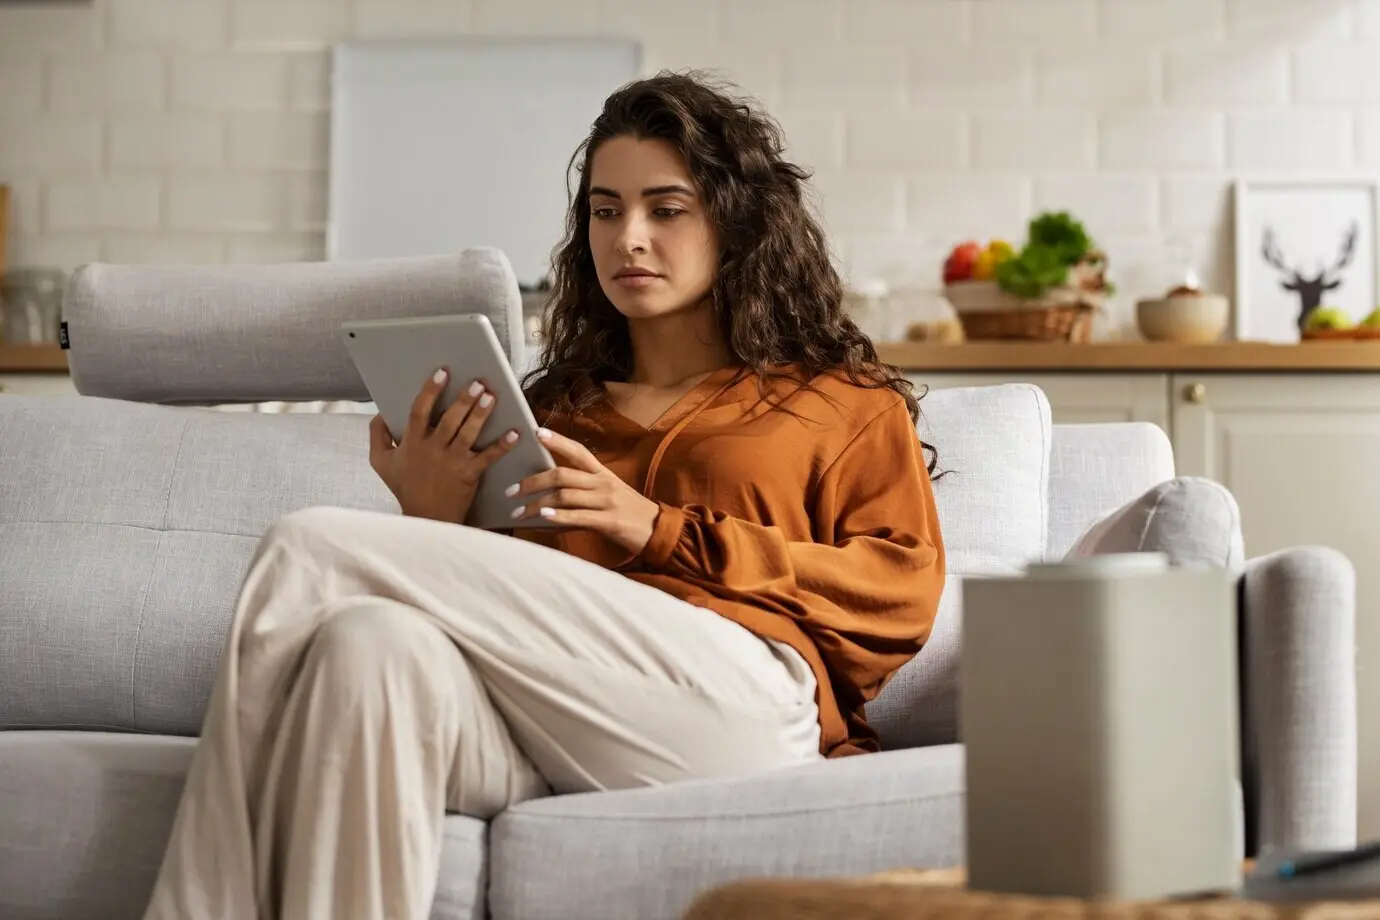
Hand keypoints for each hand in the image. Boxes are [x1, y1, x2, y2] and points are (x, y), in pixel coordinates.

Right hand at [369, 368, 520, 524]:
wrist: (425, 518)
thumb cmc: (405, 488)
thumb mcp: (381, 463)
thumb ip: (377, 436)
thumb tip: (379, 414)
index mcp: (412, 442)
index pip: (419, 411)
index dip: (430, 390)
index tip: (442, 373)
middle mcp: (432, 449)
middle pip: (449, 420)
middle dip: (463, 400)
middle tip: (477, 383)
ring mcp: (452, 462)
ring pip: (468, 433)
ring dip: (481, 415)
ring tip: (491, 397)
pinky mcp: (469, 474)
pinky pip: (487, 457)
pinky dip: (502, 446)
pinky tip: (514, 433)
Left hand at [507, 427, 659, 553]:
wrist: (658, 530)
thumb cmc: (629, 513)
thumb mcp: (608, 495)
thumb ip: (582, 492)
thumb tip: (548, 498)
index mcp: (602, 473)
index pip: (578, 451)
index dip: (558, 441)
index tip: (536, 433)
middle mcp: (604, 483)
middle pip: (562, 474)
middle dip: (532, 481)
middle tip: (510, 490)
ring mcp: (607, 501)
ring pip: (565, 496)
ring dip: (537, 504)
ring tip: (518, 512)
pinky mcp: (610, 521)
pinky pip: (579, 516)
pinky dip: (559, 516)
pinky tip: (543, 518)